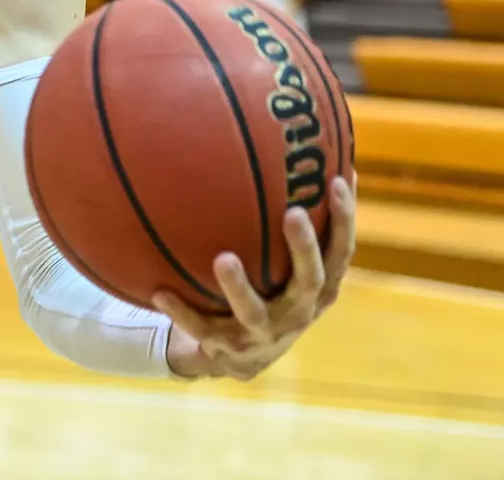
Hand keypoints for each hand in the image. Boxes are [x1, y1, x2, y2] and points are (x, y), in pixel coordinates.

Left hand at [158, 175, 355, 380]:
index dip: (345, 219)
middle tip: (293, 213)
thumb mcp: (285, 262)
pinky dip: (181, 311)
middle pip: (310, 280)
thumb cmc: (269, 290)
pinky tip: (158, 291)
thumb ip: (292, 216)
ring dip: (239, 287)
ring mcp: (264, 334)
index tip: (338, 180)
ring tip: (222, 259)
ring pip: (254, 313)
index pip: (341, 252)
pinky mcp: (229, 349)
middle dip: (304, 248)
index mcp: (319, 289)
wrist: (240, 356)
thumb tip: (302, 149)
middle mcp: (299, 312)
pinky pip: (201, 327)